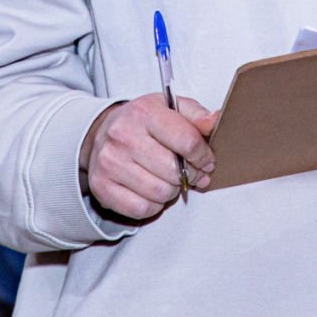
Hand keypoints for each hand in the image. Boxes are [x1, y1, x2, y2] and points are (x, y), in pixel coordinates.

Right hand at [77, 93, 217, 219]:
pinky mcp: (102, 186)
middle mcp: (123, 136)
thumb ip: (196, 114)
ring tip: (168, 179)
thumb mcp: (171, 108)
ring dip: (172, 190)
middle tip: (190, 173)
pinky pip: (142, 208)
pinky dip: (153, 205)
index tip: (206, 161)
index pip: (187, 141)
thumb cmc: (142, 122)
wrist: (101, 132)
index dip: (203, 156)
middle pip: (174, 171)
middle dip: (190, 176)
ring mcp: (110, 162)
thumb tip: (214, 121)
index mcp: (144, 112)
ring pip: (160, 193)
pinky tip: (151, 190)